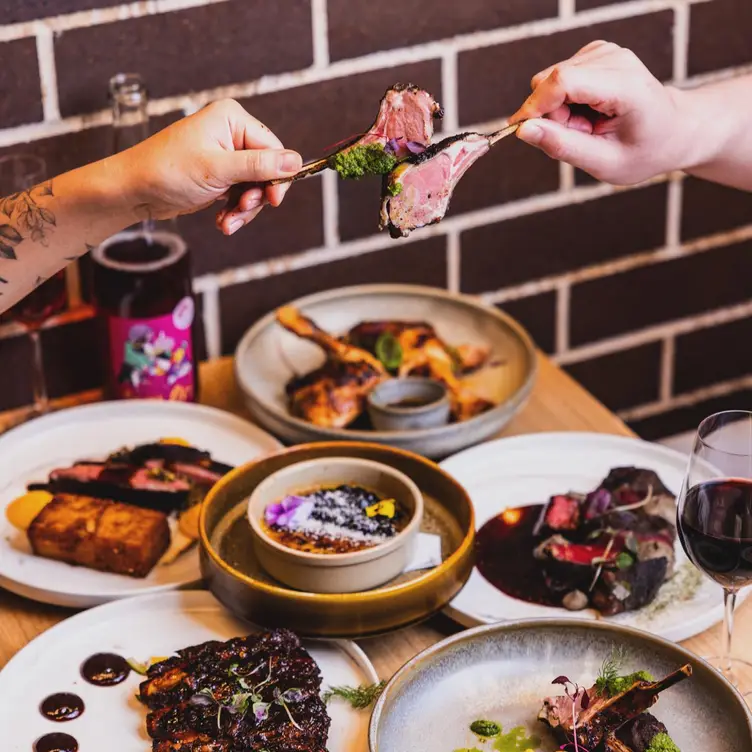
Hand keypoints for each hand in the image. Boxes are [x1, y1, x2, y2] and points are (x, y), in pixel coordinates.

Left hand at [122, 98, 301, 234]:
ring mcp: (225, 156)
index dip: (276, 177)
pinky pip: (240, 196)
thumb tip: (295, 161)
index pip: (273, 149)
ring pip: (255, 188)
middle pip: (267, 171)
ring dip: (244, 210)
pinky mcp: (219, 176)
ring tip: (228, 221)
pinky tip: (223, 222)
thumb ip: (259, 166)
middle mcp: (231, 134)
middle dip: (256, 197)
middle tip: (242, 209)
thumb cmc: (166, 171)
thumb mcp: (218, 169)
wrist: (133, 190)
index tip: (272, 200)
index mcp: (232, 119)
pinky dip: (235, 212)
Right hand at [510, 41, 685, 183]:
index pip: (563, 80)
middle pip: (551, 80)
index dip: (535, 106)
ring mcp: (604, 51)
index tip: (521, 132)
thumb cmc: (643, 151)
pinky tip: (586, 114)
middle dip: (549, 116)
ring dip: (558, 112)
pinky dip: (563, 102)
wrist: (673, 130)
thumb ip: (563, 147)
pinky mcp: (594, 53)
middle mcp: (614, 58)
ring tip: (587, 128)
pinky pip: (556, 79)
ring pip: (549, 80)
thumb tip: (523, 130)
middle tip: (578, 137)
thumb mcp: (604, 164)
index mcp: (625, 85)